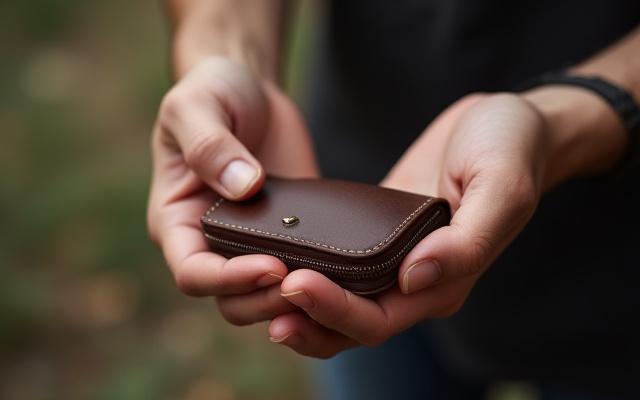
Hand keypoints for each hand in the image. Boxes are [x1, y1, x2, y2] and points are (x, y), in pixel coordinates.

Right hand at [147, 56, 317, 323]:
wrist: (248, 88)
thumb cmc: (211, 92)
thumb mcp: (197, 106)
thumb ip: (210, 145)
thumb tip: (243, 188)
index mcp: (177, 221)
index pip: (193, 273)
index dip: (228, 280)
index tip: (271, 266)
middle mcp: (209, 241)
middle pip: (231, 297)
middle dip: (266, 300)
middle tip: (307, 287)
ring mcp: (250, 240)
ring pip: (265, 295)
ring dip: (293, 299)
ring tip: (330, 288)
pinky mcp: (286, 233)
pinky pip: (299, 267)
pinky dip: (319, 278)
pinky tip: (347, 274)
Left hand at [267, 93, 557, 357]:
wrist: (503, 123)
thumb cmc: (511, 149)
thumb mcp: (499, 185)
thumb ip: (467, 240)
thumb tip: (416, 278)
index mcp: (446, 281)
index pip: (381, 319)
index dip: (337, 311)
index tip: (296, 283)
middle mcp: (417, 282)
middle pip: (352, 323)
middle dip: (307, 315)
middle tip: (264, 293)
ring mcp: (396, 262)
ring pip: (341, 304)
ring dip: (300, 306)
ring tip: (256, 289)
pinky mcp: (379, 237)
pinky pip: (340, 267)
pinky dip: (310, 270)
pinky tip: (276, 257)